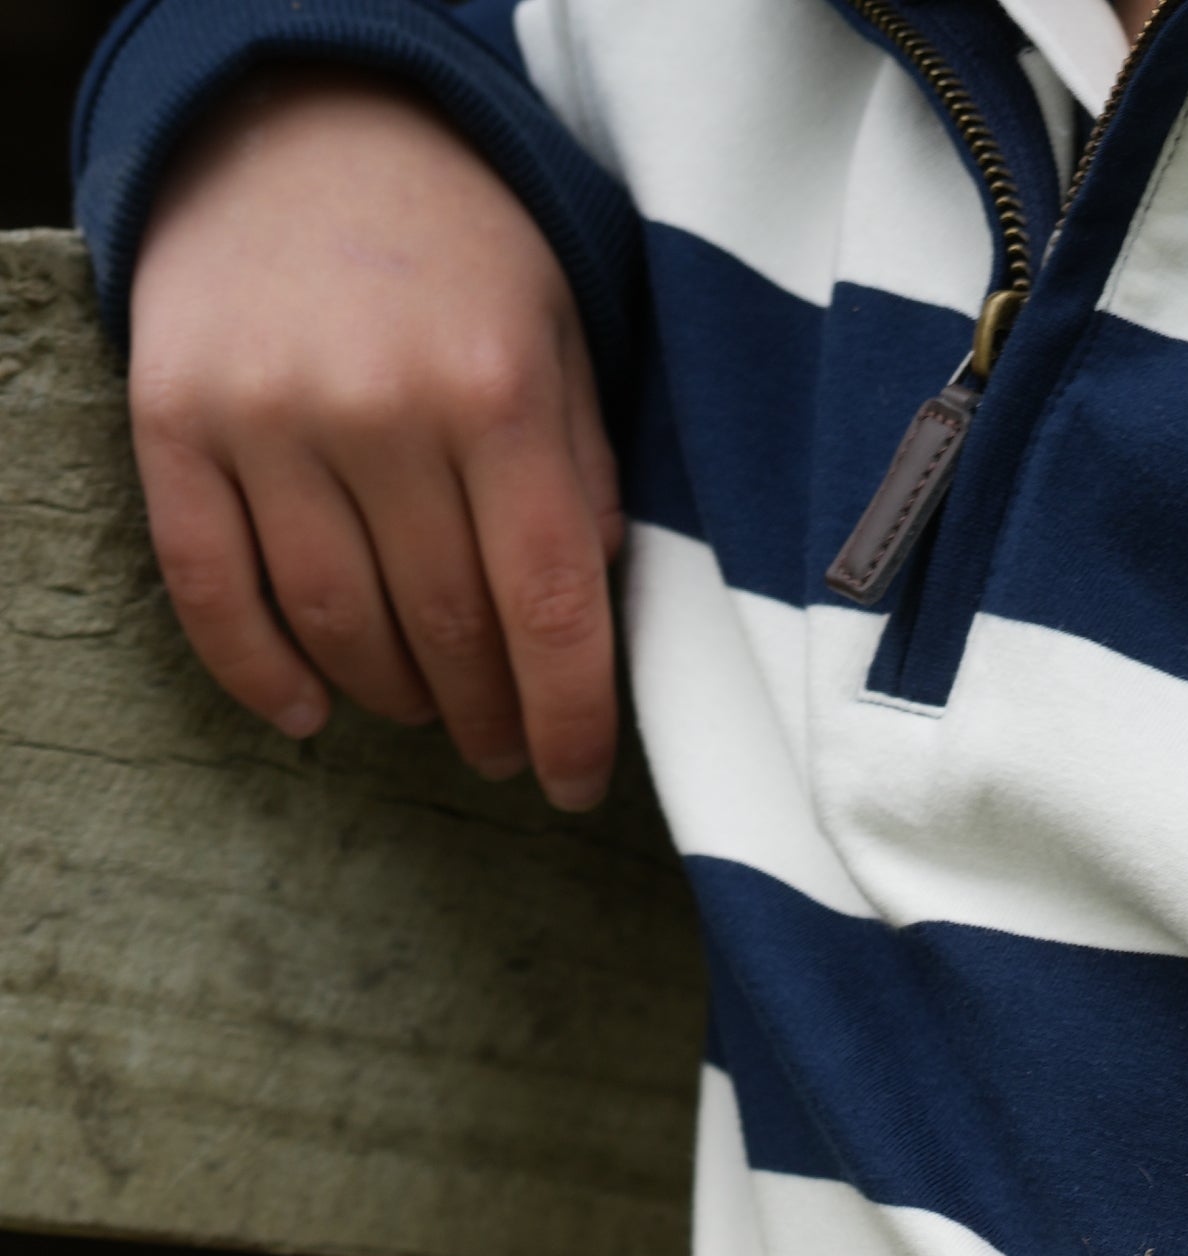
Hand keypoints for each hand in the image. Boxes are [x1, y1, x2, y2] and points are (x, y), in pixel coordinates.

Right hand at [128, 71, 622, 809]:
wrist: (296, 122)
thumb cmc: (452, 247)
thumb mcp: (557, 334)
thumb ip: (584, 474)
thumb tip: (595, 619)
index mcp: (495, 391)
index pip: (549, 610)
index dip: (570, 722)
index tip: (576, 783)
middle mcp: (380, 408)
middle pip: (447, 633)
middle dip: (488, 718)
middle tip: (502, 743)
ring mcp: (267, 416)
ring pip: (339, 626)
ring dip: (393, 698)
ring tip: (427, 709)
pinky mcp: (174, 418)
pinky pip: (211, 587)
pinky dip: (260, 672)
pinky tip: (310, 713)